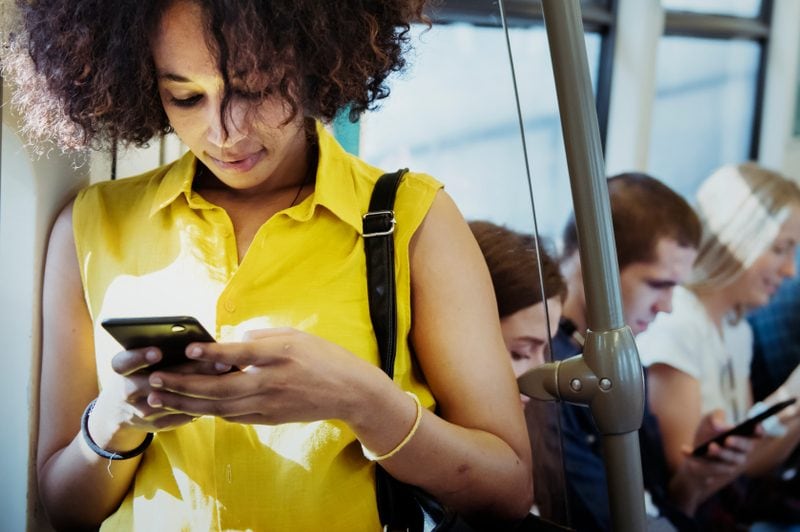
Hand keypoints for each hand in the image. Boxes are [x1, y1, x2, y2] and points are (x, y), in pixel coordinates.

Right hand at [88, 346, 230, 450]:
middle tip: (217, 361)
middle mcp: (127, 391)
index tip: (158, 351)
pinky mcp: (156, 425)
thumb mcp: (140, 360)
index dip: (139, 357)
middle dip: (188, 371)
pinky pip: (180, 415)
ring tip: (224, 375)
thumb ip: (160, 349)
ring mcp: (141, 411)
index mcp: (122, 370)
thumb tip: (197, 338)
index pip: (124, 363)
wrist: (119, 411)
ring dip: (200, 388)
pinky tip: (222, 392)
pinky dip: (200, 404)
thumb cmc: (139, 372)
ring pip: (172, 401)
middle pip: (155, 382)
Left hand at [145, 328, 384, 424]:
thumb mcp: (295, 335)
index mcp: (280, 355)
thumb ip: (260, 337)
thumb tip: (229, 344)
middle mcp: (272, 382)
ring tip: (159, 398)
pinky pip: (232, 417)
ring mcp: (270, 405)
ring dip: (187, 403)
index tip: (188, 348)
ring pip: (220, 407)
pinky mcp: (269, 419)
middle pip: (220, 387)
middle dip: (183, 385)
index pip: (240, 354)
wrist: (350, 392)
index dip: (212, 352)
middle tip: (155, 380)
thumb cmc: (323, 357)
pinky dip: (209, 412)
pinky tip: (190, 406)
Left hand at [668, 409, 756, 513]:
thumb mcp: (708, 420)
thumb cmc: (706, 433)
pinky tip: (684, 450)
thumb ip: (716, 417)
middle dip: (738, 443)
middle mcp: (742, 452)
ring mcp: (731, 464)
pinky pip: (710, 468)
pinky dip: (696, 458)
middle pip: (746, 448)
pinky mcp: (716, 472)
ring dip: (720, 454)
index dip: (759, 431)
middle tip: (728, 439)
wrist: (693, 452)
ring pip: (730, 461)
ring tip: (711, 446)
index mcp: (743, 437)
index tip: (755, 426)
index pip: (757, 434)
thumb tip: (720, 425)